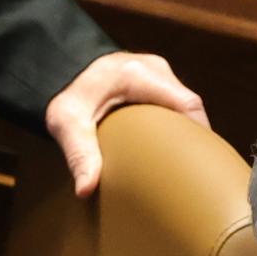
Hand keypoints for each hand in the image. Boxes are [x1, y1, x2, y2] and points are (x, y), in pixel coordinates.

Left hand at [46, 51, 208, 196]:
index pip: (188, 104)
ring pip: (185, 103)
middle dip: (195, 134)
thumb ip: (79, 154)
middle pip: (191, 105)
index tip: (201, 158)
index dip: (200, 132)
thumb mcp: (66, 123)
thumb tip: (86, 189)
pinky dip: (176, 121)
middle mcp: (153, 67)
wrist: (55, 66)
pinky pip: (176, 100)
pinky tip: (173, 142)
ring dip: (186, 128)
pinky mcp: (155, 76)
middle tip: (194, 164)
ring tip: (187, 156)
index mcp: (137, 75)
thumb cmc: (62, 93)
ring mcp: (157, 69)